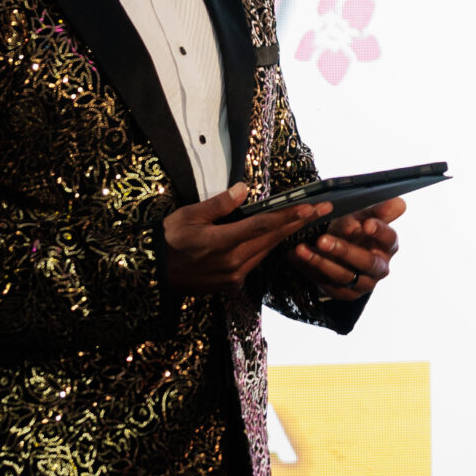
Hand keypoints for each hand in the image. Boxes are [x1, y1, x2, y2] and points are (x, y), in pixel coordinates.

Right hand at [163, 183, 331, 292]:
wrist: (152, 275)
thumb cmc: (167, 241)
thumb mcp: (188, 216)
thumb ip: (219, 204)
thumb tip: (243, 189)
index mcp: (222, 243)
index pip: (264, 226)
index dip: (289, 216)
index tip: (311, 207)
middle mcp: (233, 263)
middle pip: (272, 239)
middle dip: (299, 223)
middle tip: (323, 210)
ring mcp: (234, 277)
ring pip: (266, 251)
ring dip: (285, 235)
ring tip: (305, 219)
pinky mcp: (231, 285)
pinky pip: (255, 263)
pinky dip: (265, 249)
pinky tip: (274, 237)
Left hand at [293, 196, 404, 299]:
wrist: (342, 253)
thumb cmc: (356, 229)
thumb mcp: (365, 215)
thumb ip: (380, 209)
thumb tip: (399, 202)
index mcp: (388, 246)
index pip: (389, 238)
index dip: (379, 231)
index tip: (366, 224)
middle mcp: (380, 268)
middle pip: (366, 261)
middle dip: (343, 249)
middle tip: (322, 239)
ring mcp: (364, 284)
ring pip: (343, 276)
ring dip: (320, 262)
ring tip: (301, 249)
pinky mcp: (346, 294)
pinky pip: (327, 285)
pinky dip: (310, 271)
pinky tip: (296, 258)